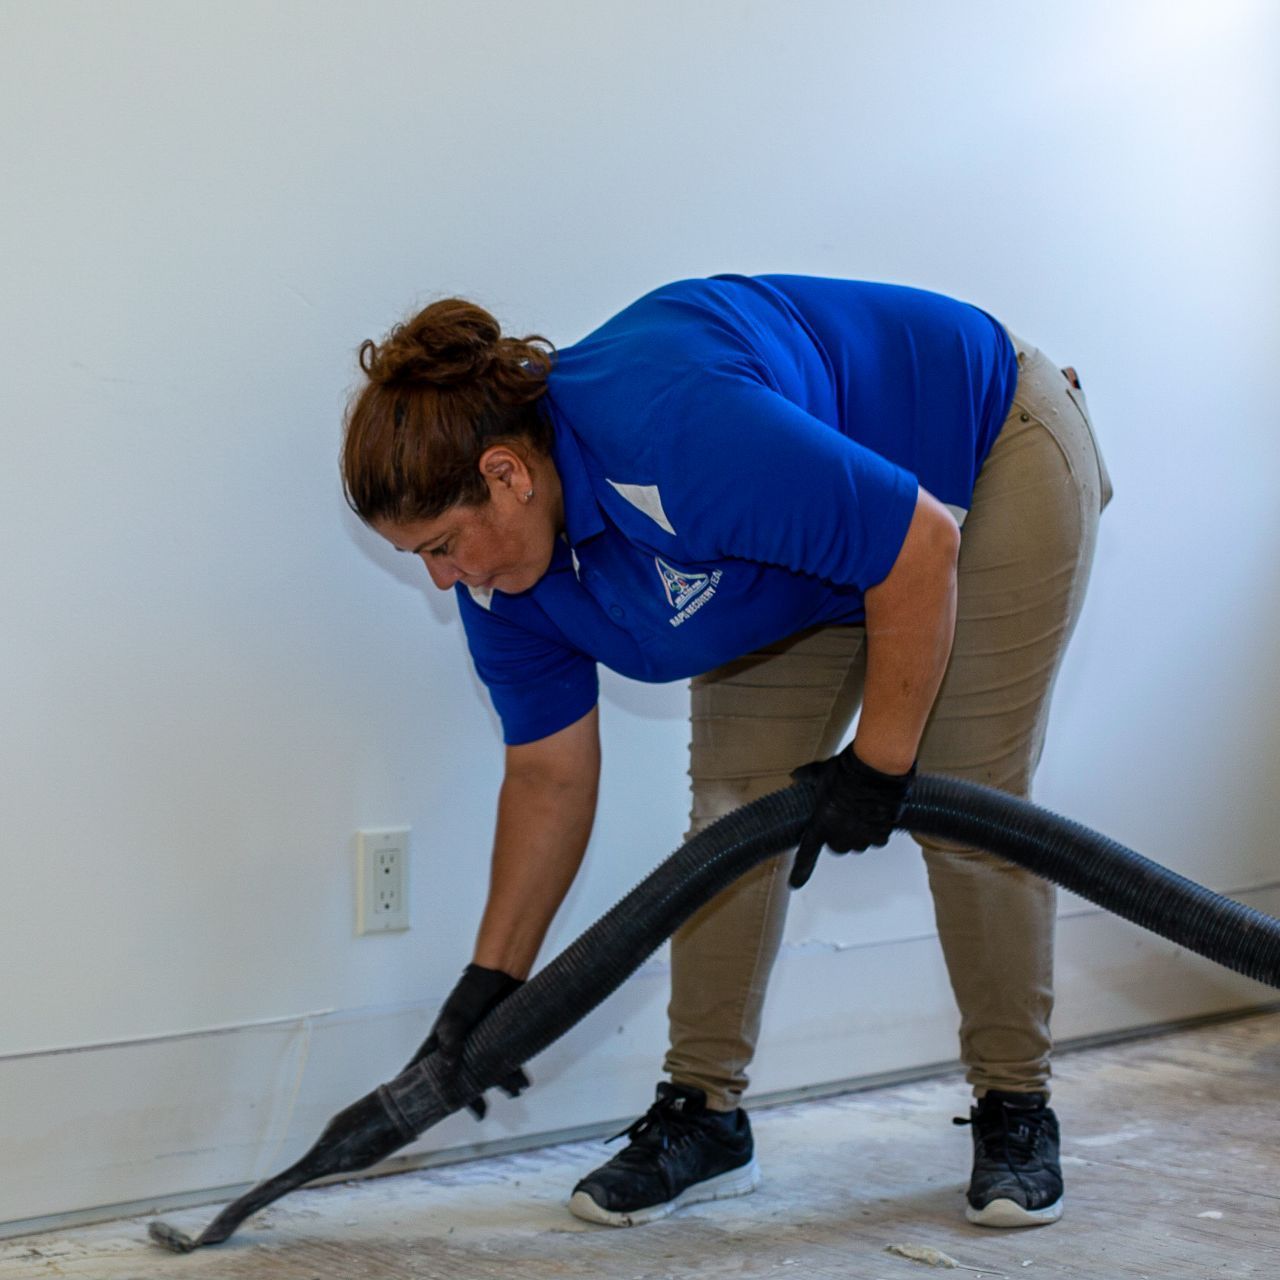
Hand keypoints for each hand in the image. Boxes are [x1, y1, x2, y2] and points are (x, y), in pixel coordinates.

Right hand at [404, 963, 530, 1118]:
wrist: (501, 974)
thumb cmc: (472, 991)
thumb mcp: (457, 1016)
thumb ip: (451, 1042)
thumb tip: (448, 1069)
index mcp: (441, 1042)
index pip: (422, 1069)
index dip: (415, 1087)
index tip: (410, 1107)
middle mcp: (460, 1046)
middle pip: (459, 1079)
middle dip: (470, 1097)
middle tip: (479, 1113)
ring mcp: (480, 1043)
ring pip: (488, 1072)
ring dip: (501, 1084)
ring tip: (513, 1092)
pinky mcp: (499, 1038)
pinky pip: (506, 1061)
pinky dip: (515, 1072)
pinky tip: (523, 1081)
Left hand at [789, 746, 914, 888]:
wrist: (876, 766)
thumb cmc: (847, 769)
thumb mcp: (821, 772)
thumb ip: (806, 777)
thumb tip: (795, 775)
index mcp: (821, 823)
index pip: (807, 852)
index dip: (801, 870)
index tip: (795, 884)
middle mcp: (841, 834)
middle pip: (838, 847)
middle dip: (839, 836)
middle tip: (842, 818)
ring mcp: (862, 835)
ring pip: (859, 845)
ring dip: (859, 835)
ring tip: (861, 812)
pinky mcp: (881, 832)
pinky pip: (877, 839)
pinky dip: (877, 830)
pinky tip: (877, 813)